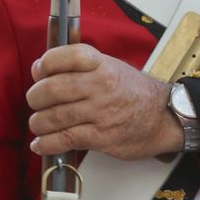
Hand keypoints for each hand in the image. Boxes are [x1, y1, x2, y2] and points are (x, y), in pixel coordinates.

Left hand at [26, 44, 182, 159]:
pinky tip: (41, 144)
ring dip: (38, 123)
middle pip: (52, 89)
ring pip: (54, 117)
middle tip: (35, 102)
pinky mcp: (101, 137)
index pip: (66, 56)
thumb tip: (40, 71)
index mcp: (101, 64)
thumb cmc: (134, 92)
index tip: (39, 72)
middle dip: (35, 98)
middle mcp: (100, 86)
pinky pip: (65, 139)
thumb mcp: (111, 67)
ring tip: (39, 124)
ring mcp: (100, 112)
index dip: (45, 64)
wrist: (164, 117)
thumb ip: (79, 68)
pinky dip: (46, 144)